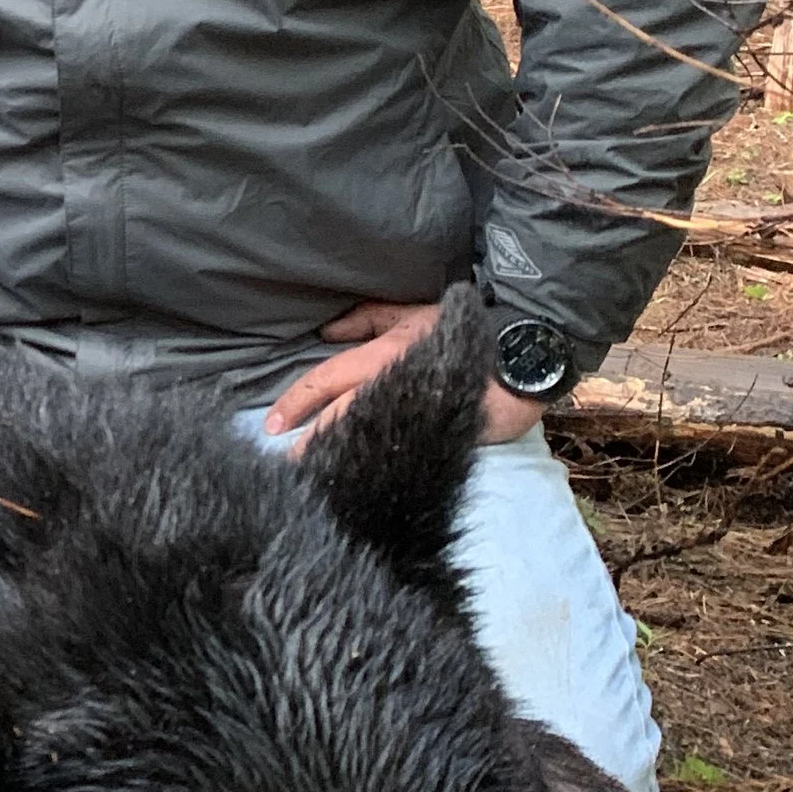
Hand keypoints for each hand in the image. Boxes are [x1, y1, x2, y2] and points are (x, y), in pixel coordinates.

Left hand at [263, 300, 544, 450]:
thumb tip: (324, 332)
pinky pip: (397, 451)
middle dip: (307, 446)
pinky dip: (376, 464)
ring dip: (336, 458)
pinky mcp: (437, 436)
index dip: (295, 404)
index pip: (325, 382)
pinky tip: (363, 478)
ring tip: (314, 477)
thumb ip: (365, 319)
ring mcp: (414, 417)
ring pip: (362, 441)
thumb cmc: (463, 325)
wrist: (522, 353)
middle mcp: (391, 389)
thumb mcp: (410, 312)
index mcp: (380, 358)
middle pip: (336, 421)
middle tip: (285, 466)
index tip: (270, 426)